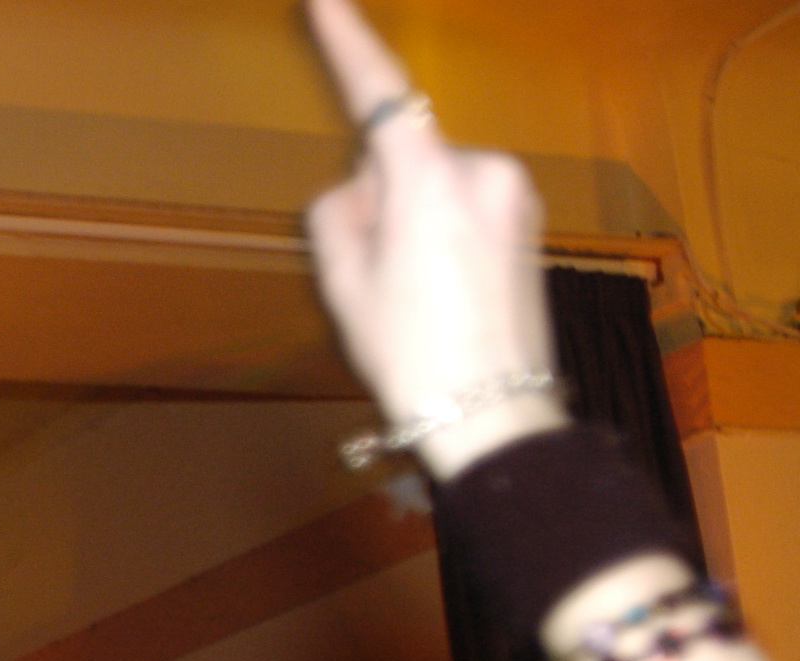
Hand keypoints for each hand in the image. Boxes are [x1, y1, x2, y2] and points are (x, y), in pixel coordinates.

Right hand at [303, 0, 565, 479]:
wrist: (492, 413)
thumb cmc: (413, 356)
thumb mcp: (345, 287)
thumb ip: (337, 215)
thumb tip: (359, 189)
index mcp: (430, 182)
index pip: (381, 96)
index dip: (347, 43)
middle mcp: (482, 171)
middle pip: (399, 157)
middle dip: (375, 199)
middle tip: (376, 279)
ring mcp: (512, 194)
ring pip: (429, 184)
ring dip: (410, 222)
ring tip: (415, 296)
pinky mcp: (526, 218)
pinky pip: (460, 206)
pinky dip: (440, 236)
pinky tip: (443, 293)